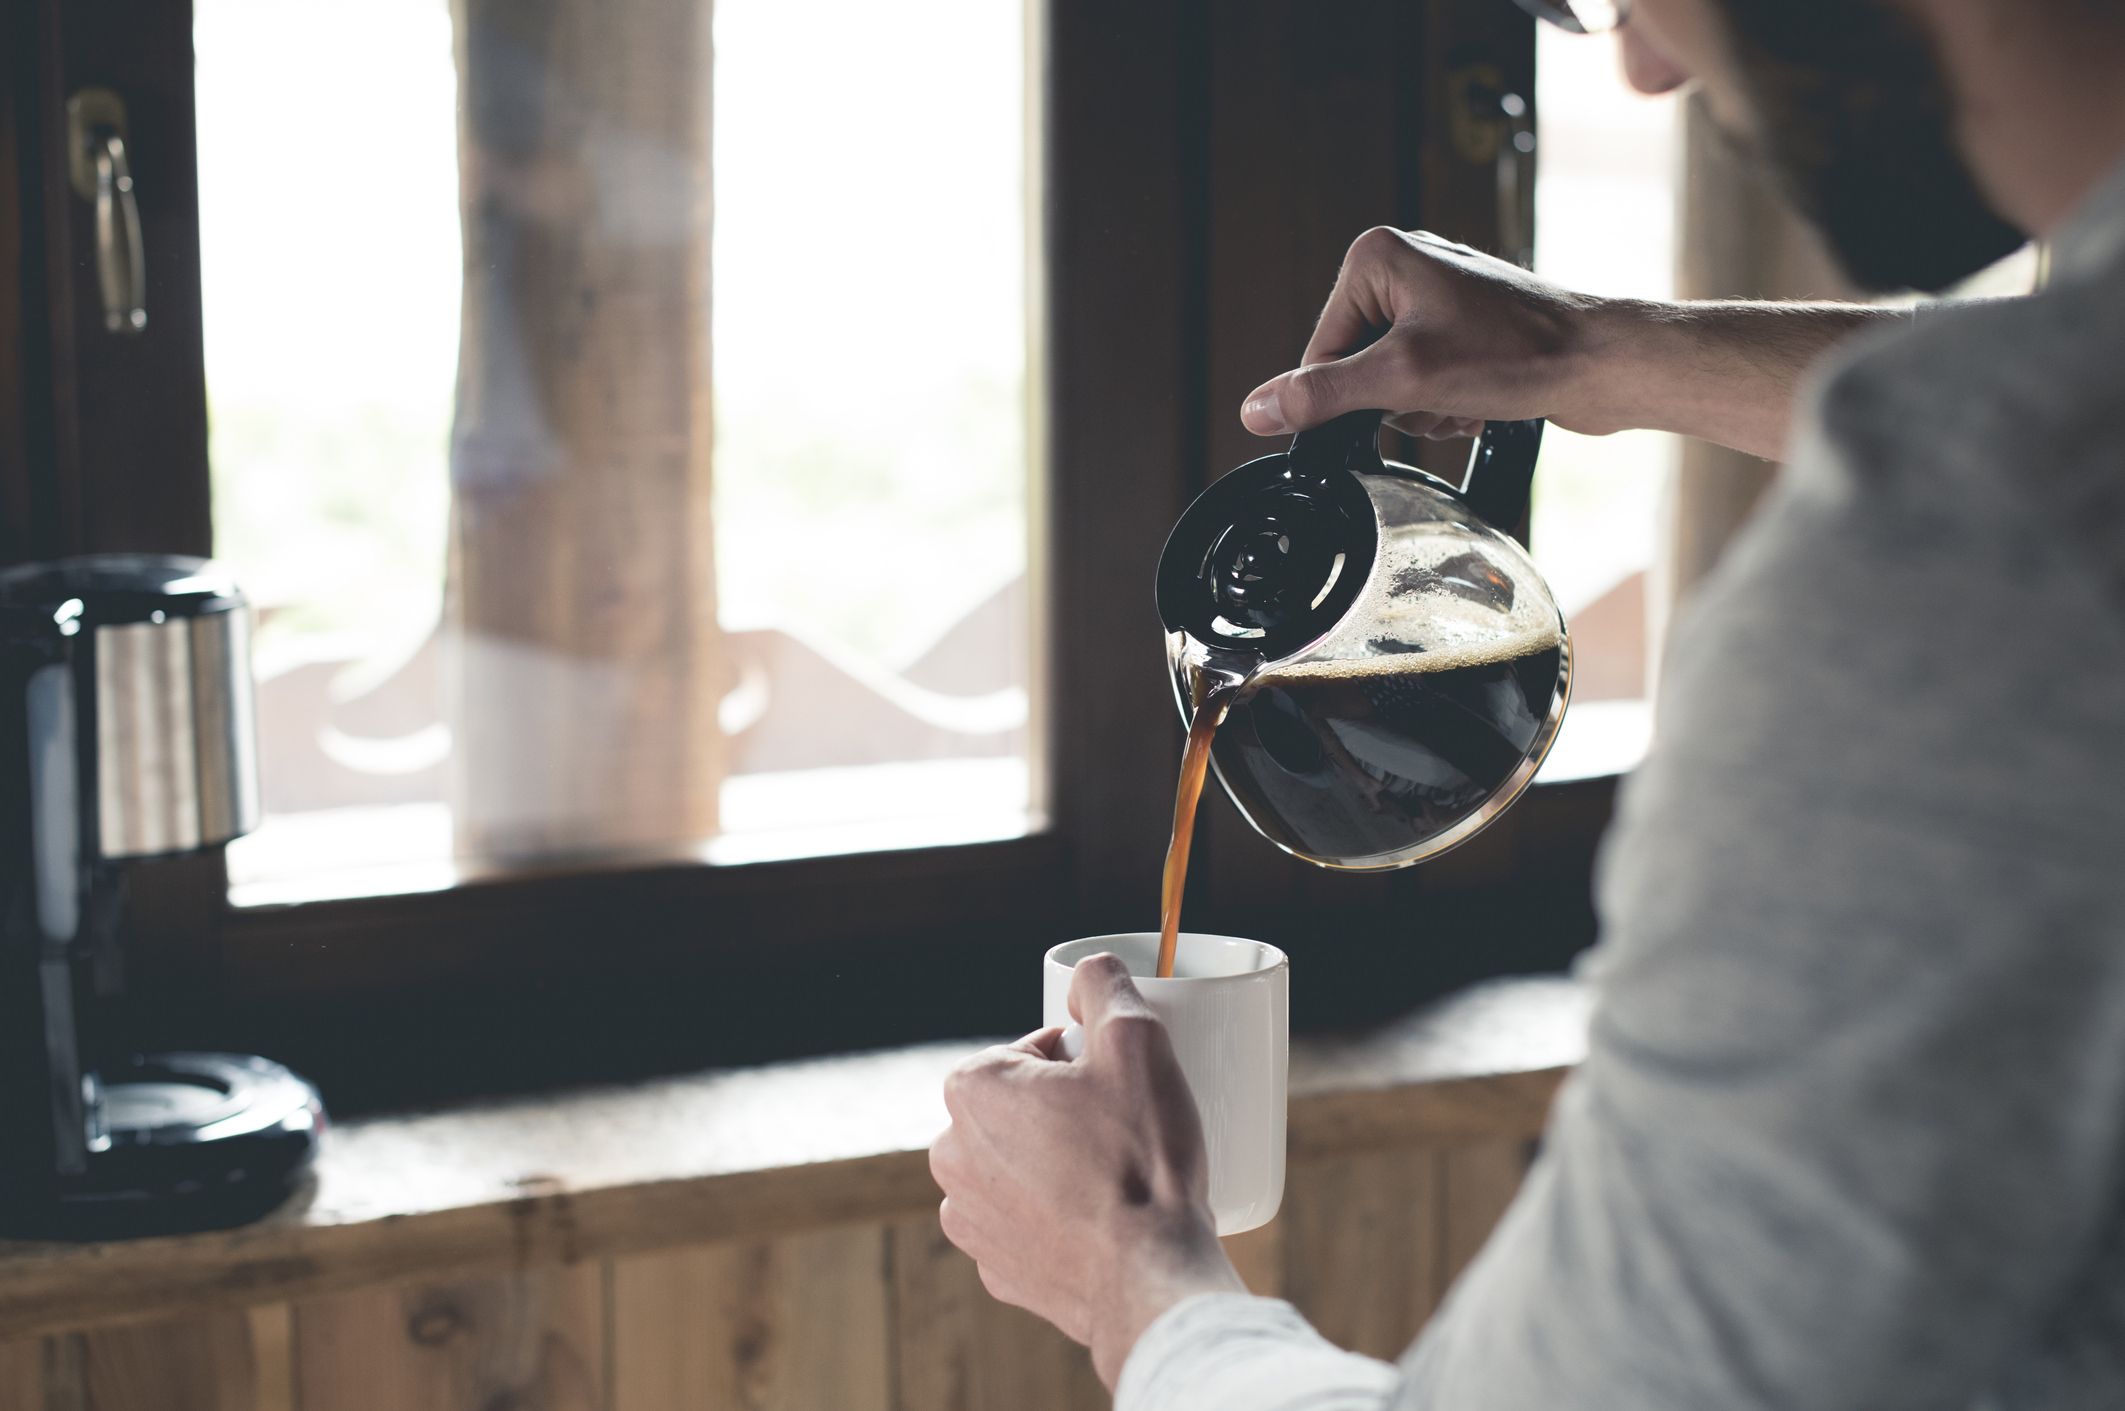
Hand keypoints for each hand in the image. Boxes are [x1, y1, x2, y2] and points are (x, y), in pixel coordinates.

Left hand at [930, 954, 1244, 1386]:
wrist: (1150, 1277)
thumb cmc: (1140, 1158)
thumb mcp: (1136, 1039)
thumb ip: (1104, 983)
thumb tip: (1087, 970)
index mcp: (972, 1089)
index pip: (1034, 1049)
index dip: (1086, 1061)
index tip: (1119, 1088)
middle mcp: (951, 1154)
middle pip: (1022, 1107)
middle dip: (1067, 1110)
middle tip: (1126, 1129)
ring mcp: (969, 1219)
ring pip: (1021, 1165)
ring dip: (1059, 1162)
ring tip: (1117, 1177)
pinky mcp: (996, 1270)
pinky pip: (1027, 1222)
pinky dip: (1059, 1217)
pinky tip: (1103, 1222)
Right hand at [1239, 226, 1625, 441]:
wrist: (1601, 363)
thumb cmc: (1519, 354)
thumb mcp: (1404, 380)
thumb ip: (1324, 396)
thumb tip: (1258, 410)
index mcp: (1376, 258)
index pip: (1320, 352)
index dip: (1349, 396)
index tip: (1395, 403)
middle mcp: (1403, 264)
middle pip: (1356, 367)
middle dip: (1394, 400)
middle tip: (1440, 396)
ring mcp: (1435, 293)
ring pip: (1390, 380)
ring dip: (1423, 406)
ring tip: (1466, 397)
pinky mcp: (1462, 322)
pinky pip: (1423, 377)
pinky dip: (1445, 401)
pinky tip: (1479, 399)